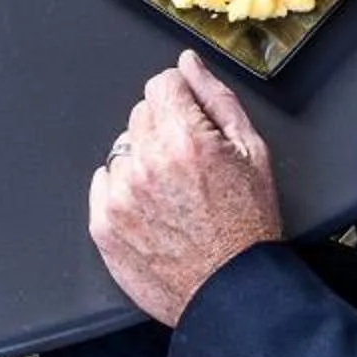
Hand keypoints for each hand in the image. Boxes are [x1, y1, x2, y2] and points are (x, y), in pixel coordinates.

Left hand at [86, 53, 283, 325]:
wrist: (231, 292)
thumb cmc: (248, 226)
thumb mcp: (252, 152)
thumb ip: (216, 98)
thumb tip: (188, 64)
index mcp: (185, 139)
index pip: (162, 84)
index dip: (182, 102)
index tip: (193, 124)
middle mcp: (146, 162)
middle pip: (141, 114)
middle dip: (164, 131)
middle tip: (190, 168)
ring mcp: (121, 194)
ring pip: (122, 149)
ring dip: (143, 162)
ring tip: (174, 196)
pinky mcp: (103, 224)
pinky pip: (103, 182)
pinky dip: (123, 191)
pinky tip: (153, 211)